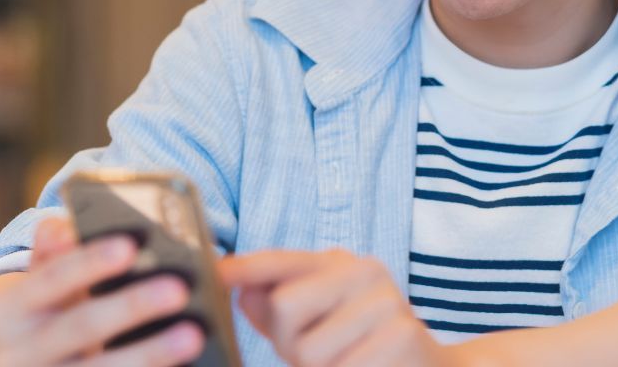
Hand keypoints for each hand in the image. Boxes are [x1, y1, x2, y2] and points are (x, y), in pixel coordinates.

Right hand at [0, 215, 204, 366]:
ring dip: (148, 354)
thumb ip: (57, 253)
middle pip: (81, 326)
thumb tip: (65, 228)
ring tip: (192, 336)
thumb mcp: (35, 282)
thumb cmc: (37, 311)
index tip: (128, 247)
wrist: (5, 365)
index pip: (51, 278)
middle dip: (130, 307)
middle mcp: (20, 351)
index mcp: (10, 308)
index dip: (88, 263)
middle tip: (177, 290)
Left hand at [219, 248, 446, 366]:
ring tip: (344, 361)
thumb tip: (243, 290)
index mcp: (336, 263)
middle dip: (287, 342)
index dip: (245, 268)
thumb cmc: (359, 348)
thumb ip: (274, 307)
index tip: (217, 273)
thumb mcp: (314, 324)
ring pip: (308, 348)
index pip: (280, 260)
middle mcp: (361, 270)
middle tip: (315, 353)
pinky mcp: (400, 333)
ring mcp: (384, 299)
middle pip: (284, 303)